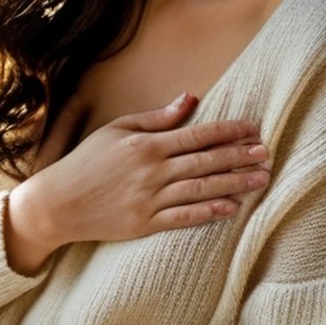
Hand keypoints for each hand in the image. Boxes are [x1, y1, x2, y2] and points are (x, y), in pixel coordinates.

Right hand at [8, 93, 268, 267]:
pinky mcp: (145, 224)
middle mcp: (151, 171)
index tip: (254, 129)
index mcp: (146, 145)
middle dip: (240, 156)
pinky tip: (232, 207)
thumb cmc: (86, 162)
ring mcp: (149, 199)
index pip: (197, 135)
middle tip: (268, 153)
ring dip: (234, 183)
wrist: (57, 203)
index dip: (228, 132)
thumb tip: (190, 100)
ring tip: (261, 179)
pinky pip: (184, 217)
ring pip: (201, 189)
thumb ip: (157, 118)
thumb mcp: (117, 130)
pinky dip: (209, 212)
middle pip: (205, 162)